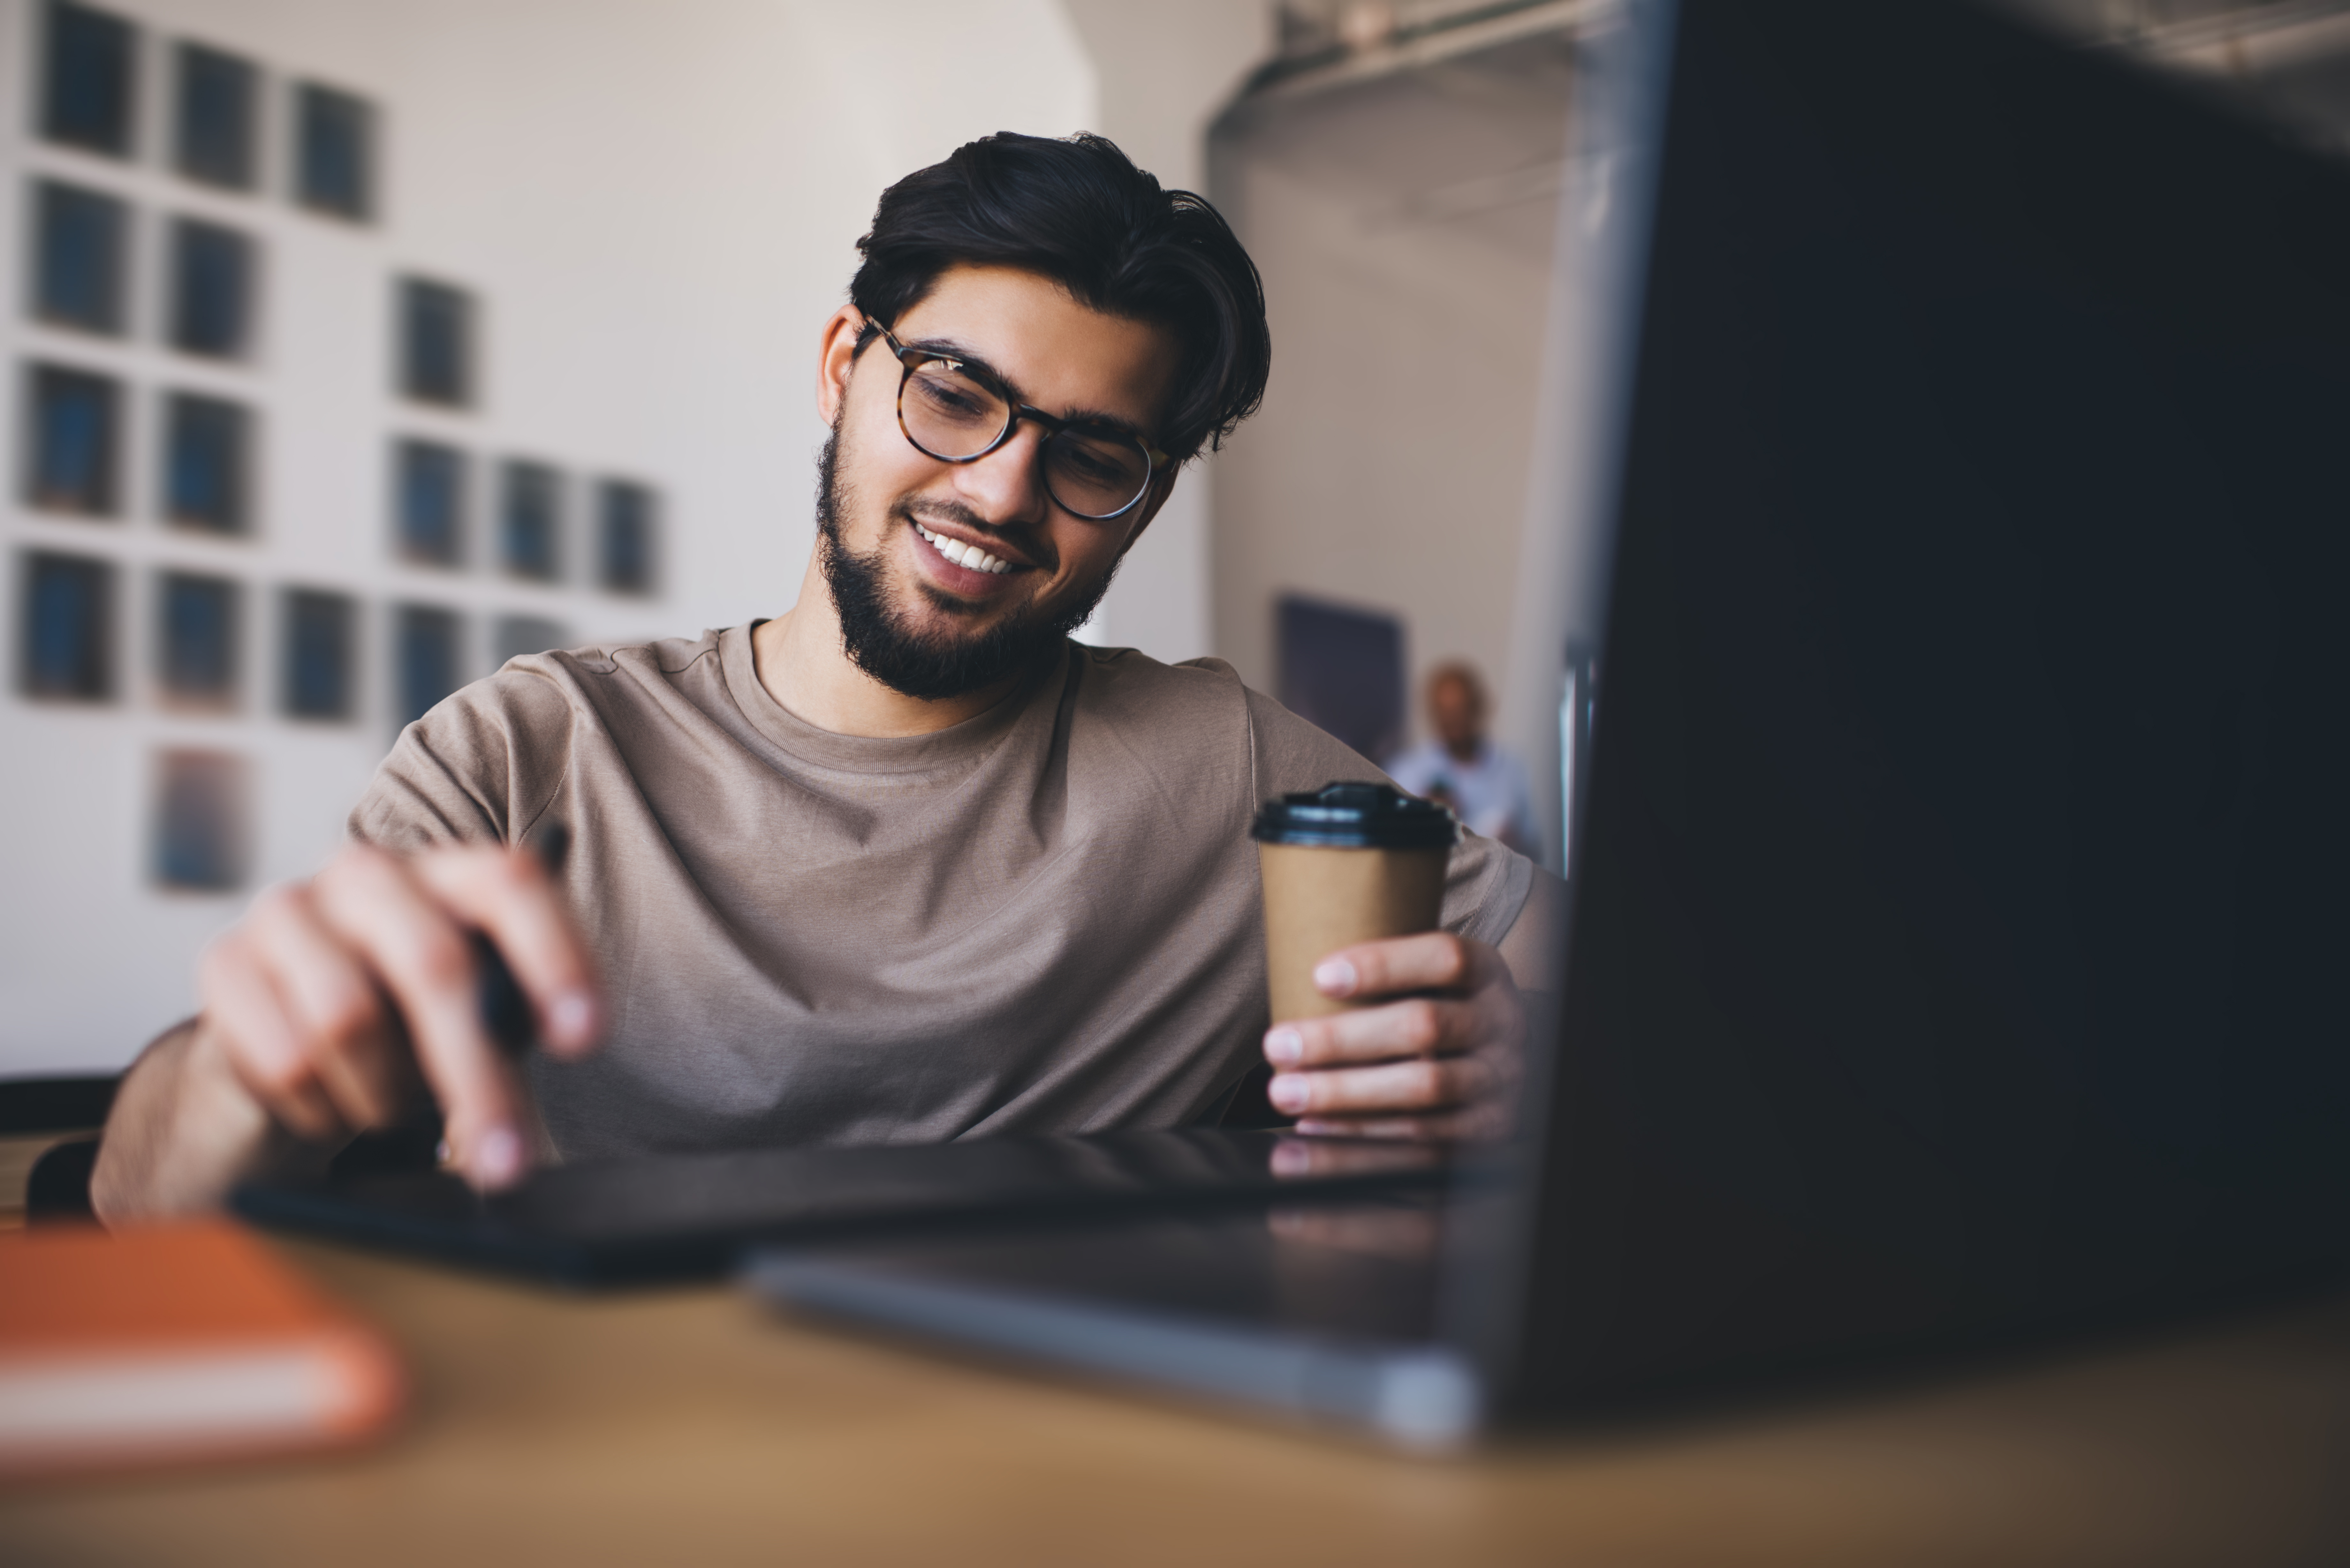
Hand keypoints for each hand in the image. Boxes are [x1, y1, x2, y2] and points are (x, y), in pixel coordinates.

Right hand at [94, 840, 600, 1217]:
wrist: (279, 1049)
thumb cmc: (403, 1029)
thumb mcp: (473, 1017)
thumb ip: (511, 1016)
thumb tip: (556, 1039)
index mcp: (448, 874)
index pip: (511, 885)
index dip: (554, 960)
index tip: (585, 1038)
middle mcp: (368, 875)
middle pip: (435, 965)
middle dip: (478, 1077)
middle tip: (507, 1162)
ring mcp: (288, 913)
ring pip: (351, 1019)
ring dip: (384, 1095)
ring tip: (393, 1111)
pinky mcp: (225, 965)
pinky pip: (284, 1058)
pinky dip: (321, 1108)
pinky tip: (331, 1107)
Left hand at [1260, 932, 1525, 1140]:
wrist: (1501, 1063)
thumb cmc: (1442, 1010)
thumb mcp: (1433, 981)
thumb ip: (1385, 980)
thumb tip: (1292, 981)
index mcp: (1487, 974)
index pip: (1444, 959)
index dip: (1383, 965)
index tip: (1318, 976)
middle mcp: (1502, 1025)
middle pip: (1424, 1027)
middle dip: (1342, 1039)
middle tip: (1277, 1046)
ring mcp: (1500, 1081)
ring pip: (1423, 1087)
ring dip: (1345, 1093)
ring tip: (1285, 1092)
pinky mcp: (1489, 1130)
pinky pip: (1425, 1139)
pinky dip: (1365, 1137)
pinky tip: (1317, 1127)